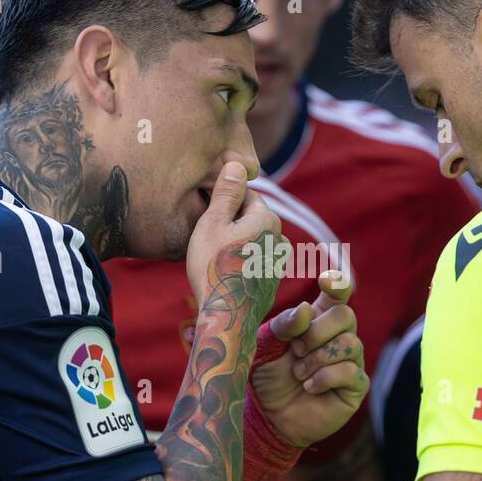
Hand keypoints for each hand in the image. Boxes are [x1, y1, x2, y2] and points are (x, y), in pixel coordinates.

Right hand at [185, 161, 282, 308]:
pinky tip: (221, 274)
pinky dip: (238, 262)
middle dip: (228, 223)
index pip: (243, 195)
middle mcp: (279, 238)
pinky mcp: (270, 281)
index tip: (203, 213)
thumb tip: (237, 163)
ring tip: (211, 258)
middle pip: (248, 218)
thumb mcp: (213, 223)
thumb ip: (226, 192)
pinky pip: (251, 261)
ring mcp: (276, 262)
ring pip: (249, 241)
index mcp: (267, 218)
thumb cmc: (214, 268)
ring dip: (233, 243)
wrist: (226, 317)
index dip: (220, 200)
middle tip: (204, 238)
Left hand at [250, 269, 368, 448]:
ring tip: (299, 373)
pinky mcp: (356, 386)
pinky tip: (310, 387)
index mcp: (317, 319)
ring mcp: (351, 360)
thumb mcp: (265, 346)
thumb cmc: (268, 376)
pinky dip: (325, 378)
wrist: (270, 416)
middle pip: (345, 315)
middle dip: (317, 332)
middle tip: (296, 350)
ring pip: (349, 344)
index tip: (326, 280)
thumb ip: (282, 326)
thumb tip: (306, 310)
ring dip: (317, 359)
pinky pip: (351, 371)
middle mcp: (338, 336)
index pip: (337, 294)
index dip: (338, 284)